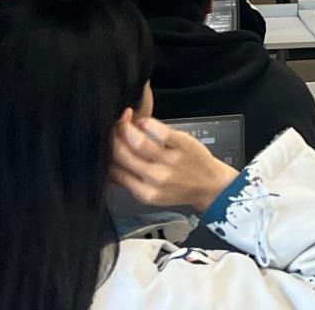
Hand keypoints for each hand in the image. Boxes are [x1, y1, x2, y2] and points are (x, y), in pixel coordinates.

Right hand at [110, 112, 239, 211]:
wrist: (210, 185)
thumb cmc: (180, 188)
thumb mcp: (151, 193)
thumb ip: (131, 180)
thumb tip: (109, 164)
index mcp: (144, 192)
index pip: (114, 172)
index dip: (105, 156)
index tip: (104, 145)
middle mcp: (155, 177)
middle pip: (122, 155)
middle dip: (112, 138)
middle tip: (112, 129)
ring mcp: (170, 160)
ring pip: (138, 141)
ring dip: (126, 128)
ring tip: (125, 121)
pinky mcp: (182, 144)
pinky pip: (159, 131)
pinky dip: (147, 123)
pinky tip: (143, 121)